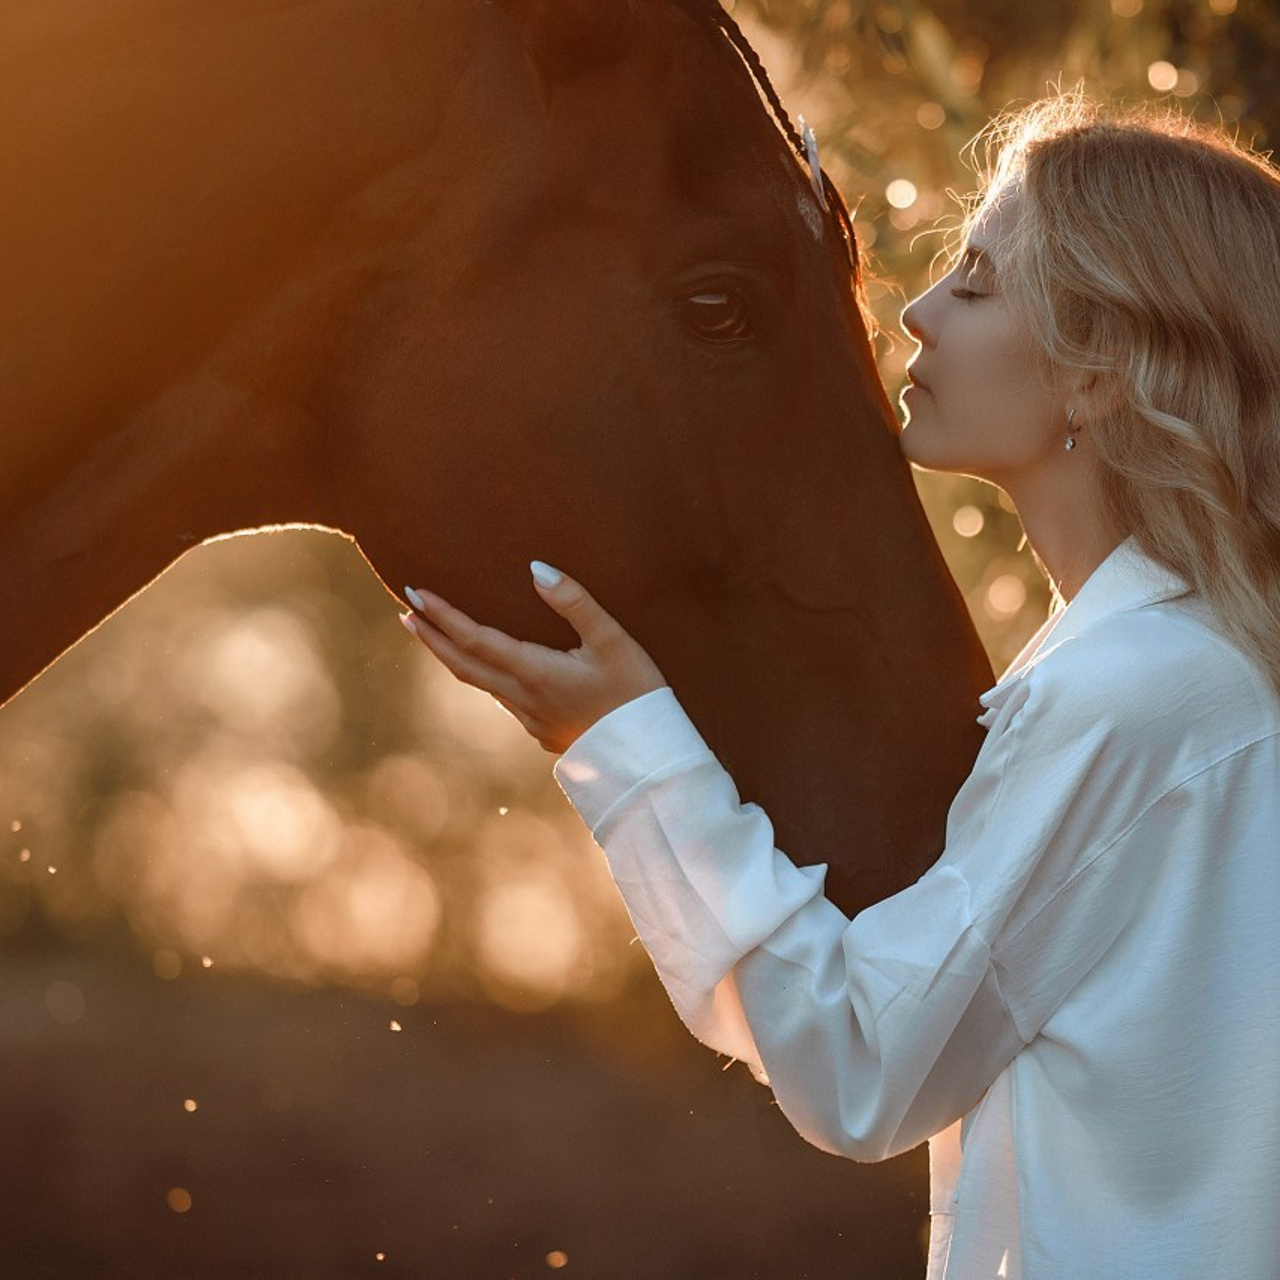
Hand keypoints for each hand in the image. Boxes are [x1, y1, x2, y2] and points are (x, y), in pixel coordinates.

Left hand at [400, 561, 667, 753]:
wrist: (650, 756)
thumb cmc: (636, 693)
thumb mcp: (613, 640)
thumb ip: (575, 602)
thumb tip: (536, 569)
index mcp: (534, 672)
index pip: (475, 640)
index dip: (444, 616)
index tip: (416, 594)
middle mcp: (523, 698)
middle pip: (464, 666)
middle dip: (432, 638)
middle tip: (406, 612)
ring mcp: (531, 719)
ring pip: (480, 685)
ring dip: (454, 657)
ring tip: (437, 635)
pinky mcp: (544, 731)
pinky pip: (502, 699)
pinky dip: (483, 677)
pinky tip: (489, 670)